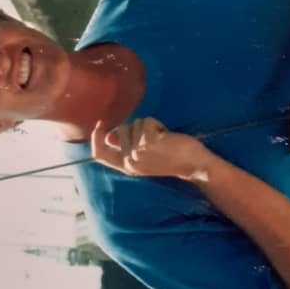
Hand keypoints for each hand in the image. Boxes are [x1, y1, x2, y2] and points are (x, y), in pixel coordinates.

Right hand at [91, 117, 212, 180]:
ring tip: (161, 139)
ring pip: (135, 124)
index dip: (96, 138)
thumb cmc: (170, 159)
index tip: (100, 125)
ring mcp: (137, 152)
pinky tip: (166, 136)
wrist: (193, 165)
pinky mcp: (147, 142)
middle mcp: (129, 161)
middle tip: (153, 140)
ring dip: (149, 126)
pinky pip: (147, 121)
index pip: (99, 154)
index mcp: (126, 167)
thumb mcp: (144, 157)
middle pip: (121, 130)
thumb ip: (125, 148)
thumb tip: (109, 137)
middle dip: (137, 128)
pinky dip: (157, 124)